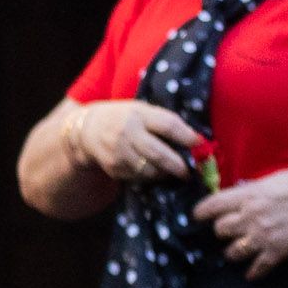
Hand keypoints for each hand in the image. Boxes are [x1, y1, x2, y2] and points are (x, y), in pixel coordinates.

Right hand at [66, 98, 203, 185]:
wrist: (88, 130)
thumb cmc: (124, 118)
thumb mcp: (142, 110)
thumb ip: (165, 121)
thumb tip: (196, 140)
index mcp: (138, 114)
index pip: (168, 125)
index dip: (187, 136)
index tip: (199, 144)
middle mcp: (126, 133)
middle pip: (159, 154)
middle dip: (179, 165)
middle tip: (190, 170)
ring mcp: (118, 153)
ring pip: (150, 170)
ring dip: (166, 174)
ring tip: (173, 171)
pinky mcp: (114, 168)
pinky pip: (139, 178)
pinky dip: (151, 177)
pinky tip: (154, 171)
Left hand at [199, 162, 287, 276]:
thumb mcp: (271, 179)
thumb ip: (252, 190)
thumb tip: (240, 195)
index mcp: (247, 196)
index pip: (212, 206)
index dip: (201, 212)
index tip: (197, 216)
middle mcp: (250, 217)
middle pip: (220, 230)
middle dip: (222, 231)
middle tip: (228, 232)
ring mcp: (262, 236)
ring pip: (232, 251)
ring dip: (233, 252)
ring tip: (237, 251)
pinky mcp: (278, 251)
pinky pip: (258, 268)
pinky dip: (254, 273)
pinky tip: (252, 275)